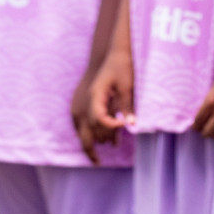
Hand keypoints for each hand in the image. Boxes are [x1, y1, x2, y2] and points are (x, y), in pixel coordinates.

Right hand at [71, 48, 134, 162]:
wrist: (112, 51)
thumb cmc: (121, 66)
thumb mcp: (127, 85)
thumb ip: (128, 106)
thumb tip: (132, 125)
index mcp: (95, 96)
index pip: (99, 120)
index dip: (111, 127)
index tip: (123, 125)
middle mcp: (86, 101)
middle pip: (86, 129)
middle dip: (93, 146)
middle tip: (98, 162)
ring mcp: (82, 102)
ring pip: (85, 128)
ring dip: (95, 138)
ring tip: (102, 151)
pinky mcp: (83, 102)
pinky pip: (85, 122)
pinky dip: (93, 130)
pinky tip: (101, 138)